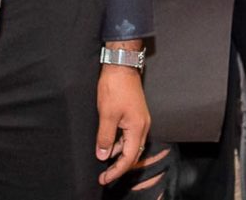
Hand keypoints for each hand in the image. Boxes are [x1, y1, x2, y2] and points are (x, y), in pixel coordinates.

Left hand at [93, 63, 149, 184]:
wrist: (121, 66)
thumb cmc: (115, 87)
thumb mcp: (106, 114)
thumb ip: (105, 137)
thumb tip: (103, 156)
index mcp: (138, 128)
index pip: (129, 158)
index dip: (116, 171)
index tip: (104, 179)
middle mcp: (143, 127)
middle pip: (133, 154)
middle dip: (118, 166)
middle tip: (104, 174)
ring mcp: (140, 120)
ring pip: (131, 145)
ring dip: (118, 154)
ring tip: (103, 159)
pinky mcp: (135, 115)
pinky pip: (129, 135)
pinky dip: (119, 142)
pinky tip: (108, 143)